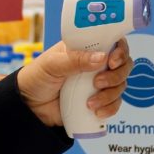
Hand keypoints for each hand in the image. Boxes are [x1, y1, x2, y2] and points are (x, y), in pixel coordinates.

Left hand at [17, 40, 131, 127]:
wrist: (29, 106)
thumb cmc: (37, 77)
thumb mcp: (52, 64)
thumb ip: (75, 60)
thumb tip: (102, 57)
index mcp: (86, 48)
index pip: (114, 42)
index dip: (120, 50)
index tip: (113, 60)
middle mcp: (96, 64)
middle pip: (123, 65)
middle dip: (116, 75)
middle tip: (98, 82)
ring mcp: (98, 83)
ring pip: (120, 85)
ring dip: (110, 95)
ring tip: (90, 103)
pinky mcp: (98, 101)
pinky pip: (114, 104)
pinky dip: (110, 108)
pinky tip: (96, 111)